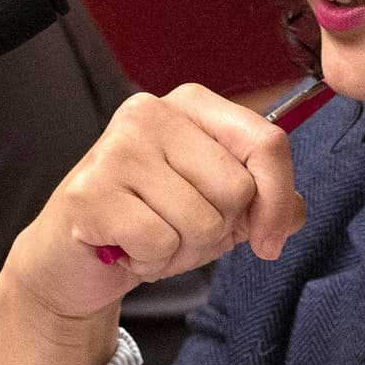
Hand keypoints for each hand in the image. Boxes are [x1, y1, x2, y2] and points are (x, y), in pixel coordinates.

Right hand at [5, 84, 305, 320]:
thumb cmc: (153, 218)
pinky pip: (161, 243)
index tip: (269, 240)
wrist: (72, 257)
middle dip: (219, 230)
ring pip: (202, 221)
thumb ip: (268, 202)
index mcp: (193, 103)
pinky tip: (128, 248)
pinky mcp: (91, 192)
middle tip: (180, 228)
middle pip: (238, 189)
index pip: (267, 141)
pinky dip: (153, 262)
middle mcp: (152, 112)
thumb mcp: (221, 203)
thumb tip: (292, 215)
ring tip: (153, 238)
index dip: (279, 200)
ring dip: (184, 251)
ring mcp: (117, 148)